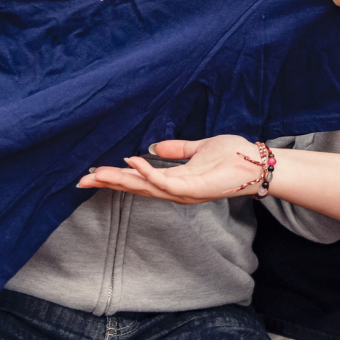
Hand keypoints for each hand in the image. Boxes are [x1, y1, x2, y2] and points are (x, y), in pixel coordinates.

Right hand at [79, 134, 261, 203]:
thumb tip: (153, 148)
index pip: (139, 180)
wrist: (258, 164)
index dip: (116, 177)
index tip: (92, 174)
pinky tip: (132, 161)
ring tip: (98, 173)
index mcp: (175, 181)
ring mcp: (184, 191)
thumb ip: (177, 150)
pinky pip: (165, 181)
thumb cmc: (233, 158)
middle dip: (109, 183)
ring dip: (121, 179)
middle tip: (82, 180)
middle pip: (136, 187)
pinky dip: (147, 172)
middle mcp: (176, 190)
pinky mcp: (194, 188)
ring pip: (145, 187)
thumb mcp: (199, 149)